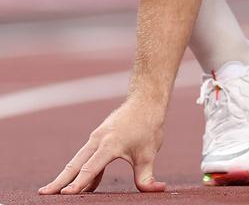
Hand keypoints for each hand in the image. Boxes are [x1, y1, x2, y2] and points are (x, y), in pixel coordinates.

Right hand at [38, 97, 165, 194]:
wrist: (146, 100)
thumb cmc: (148, 125)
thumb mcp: (149, 153)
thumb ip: (147, 176)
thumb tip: (156, 190)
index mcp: (109, 144)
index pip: (90, 168)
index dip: (79, 184)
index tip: (66, 194)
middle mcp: (98, 140)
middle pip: (75, 164)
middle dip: (60, 180)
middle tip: (44, 194)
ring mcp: (97, 138)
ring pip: (77, 160)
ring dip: (66, 176)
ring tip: (53, 192)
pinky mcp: (99, 138)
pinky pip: (86, 158)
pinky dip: (81, 171)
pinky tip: (82, 187)